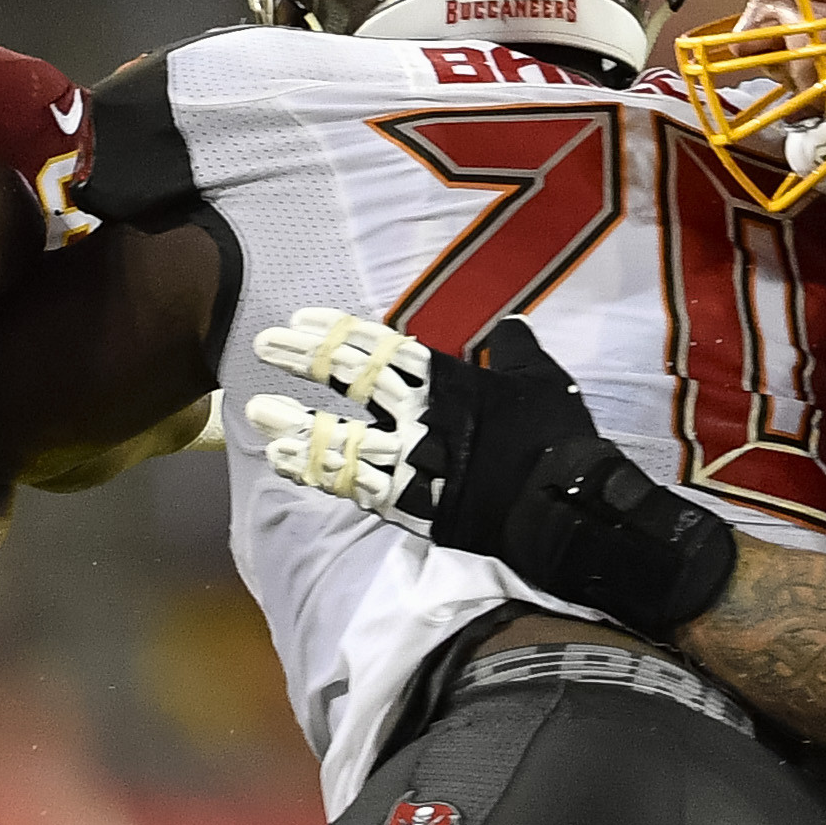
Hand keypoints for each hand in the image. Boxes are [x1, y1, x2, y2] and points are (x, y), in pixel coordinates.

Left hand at [249, 307, 735, 636]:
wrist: (568, 505)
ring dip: (297, 424)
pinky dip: (316, 472)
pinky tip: (283, 462)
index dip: (338, 332)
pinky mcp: (411, 504)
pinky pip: (353, 486)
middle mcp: (422, 416)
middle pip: (351, 380)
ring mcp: (412, 461)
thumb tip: (510, 329)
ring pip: (341, 436)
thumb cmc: (558, 439)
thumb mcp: (543, 379)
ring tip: (257, 412)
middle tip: (263, 346)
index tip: (300, 319)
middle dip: (305, 361)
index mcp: (449, 380)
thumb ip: (516, 352)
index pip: (381, 348)